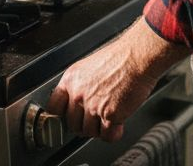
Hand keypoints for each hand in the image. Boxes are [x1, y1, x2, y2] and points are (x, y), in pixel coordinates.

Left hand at [48, 20, 191, 140]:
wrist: (138, 56)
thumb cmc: (119, 58)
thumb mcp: (88, 67)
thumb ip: (79, 85)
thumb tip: (76, 102)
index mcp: (71, 80)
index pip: (54, 108)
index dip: (62, 115)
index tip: (68, 118)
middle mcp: (79, 94)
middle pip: (72, 124)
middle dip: (84, 124)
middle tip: (95, 119)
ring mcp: (93, 106)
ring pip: (89, 132)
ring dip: (100, 129)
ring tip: (109, 118)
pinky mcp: (110, 115)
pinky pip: (107, 136)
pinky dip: (114, 134)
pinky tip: (118, 125)